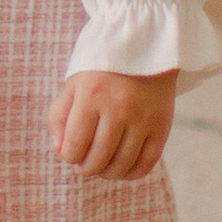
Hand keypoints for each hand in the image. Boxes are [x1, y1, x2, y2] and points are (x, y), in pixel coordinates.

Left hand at [50, 67, 176, 178]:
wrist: (144, 47)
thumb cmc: (102, 68)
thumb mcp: (74, 82)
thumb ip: (59, 115)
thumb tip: (60, 151)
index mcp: (92, 94)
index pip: (76, 142)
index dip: (69, 156)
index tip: (70, 154)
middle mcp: (119, 107)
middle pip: (99, 157)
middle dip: (87, 168)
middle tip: (84, 166)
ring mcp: (143, 118)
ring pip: (123, 164)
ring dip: (108, 173)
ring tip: (102, 168)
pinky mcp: (162, 126)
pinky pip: (147, 162)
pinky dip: (132, 173)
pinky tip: (123, 169)